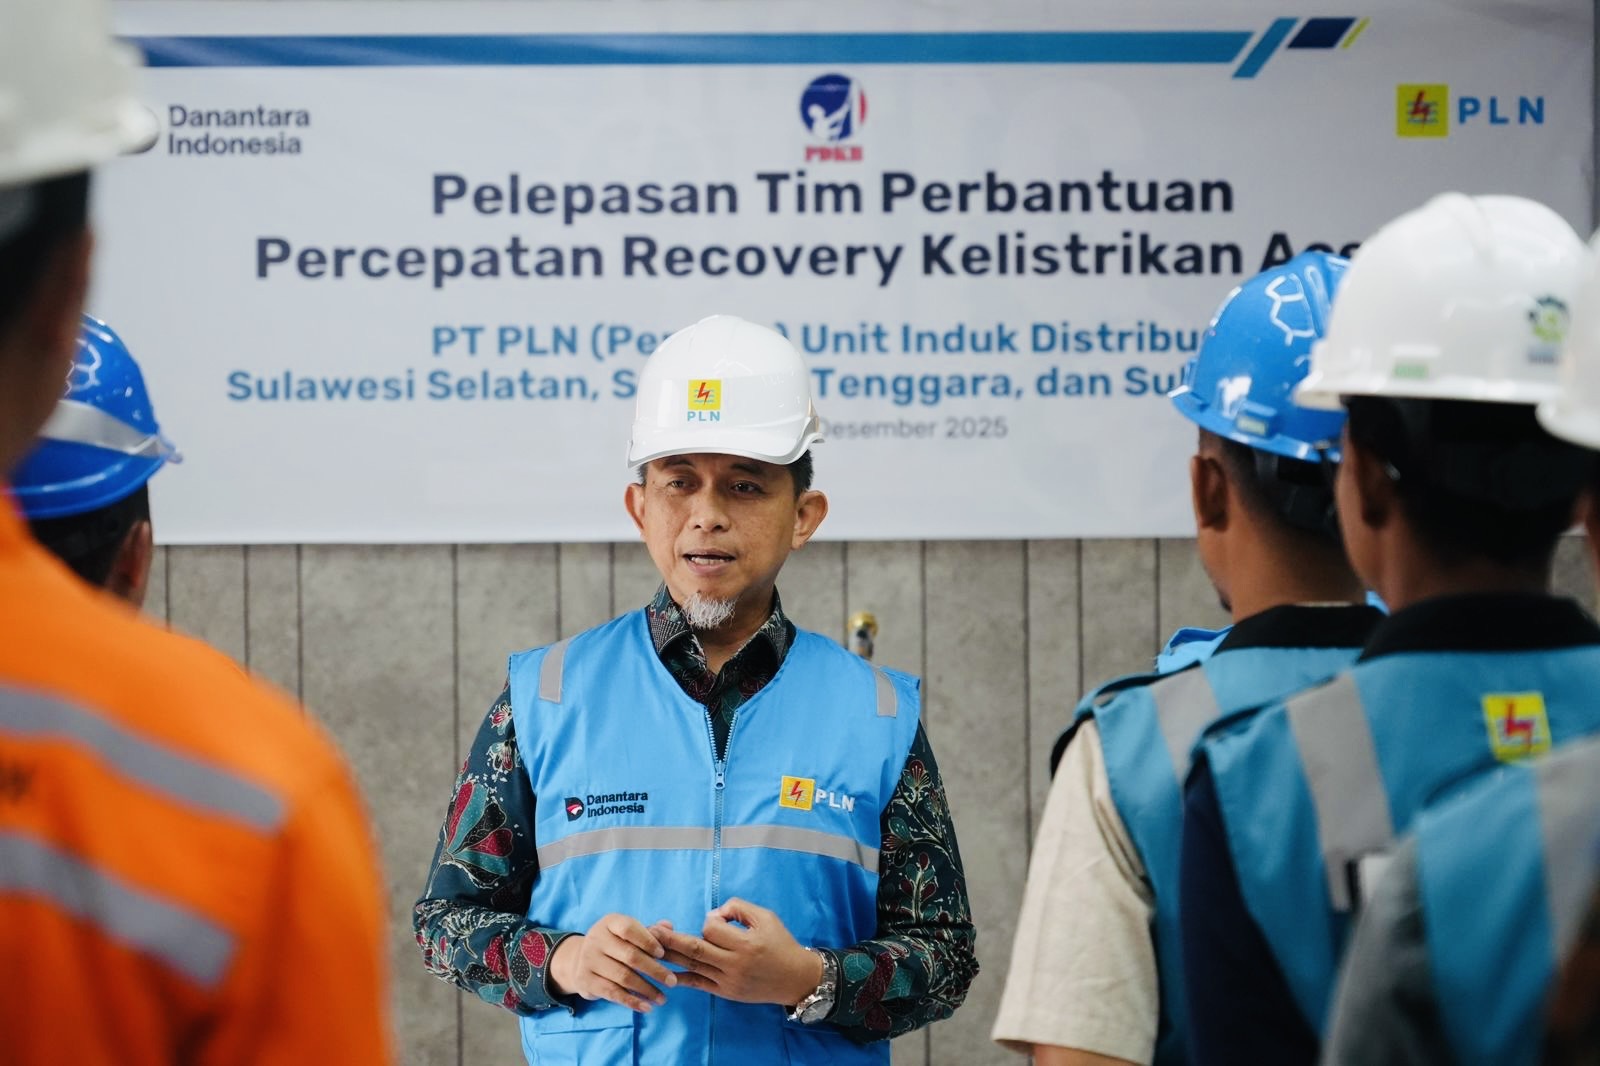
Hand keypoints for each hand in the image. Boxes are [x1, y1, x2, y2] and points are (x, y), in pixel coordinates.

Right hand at [547, 914, 676, 1012]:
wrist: (579, 960)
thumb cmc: (614, 944)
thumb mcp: (628, 933)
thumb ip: (649, 930)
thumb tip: (668, 926)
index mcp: (610, 923)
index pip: (629, 929)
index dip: (648, 941)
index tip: (663, 954)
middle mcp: (596, 939)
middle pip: (630, 956)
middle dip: (654, 970)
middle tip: (672, 981)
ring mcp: (588, 960)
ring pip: (623, 977)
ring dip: (646, 989)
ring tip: (663, 998)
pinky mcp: (585, 980)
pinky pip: (613, 993)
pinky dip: (632, 1001)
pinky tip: (646, 1007)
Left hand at [651, 898, 822, 1005]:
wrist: (795, 978)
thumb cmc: (781, 943)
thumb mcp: (766, 917)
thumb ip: (739, 908)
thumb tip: (713, 914)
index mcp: (746, 943)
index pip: (713, 929)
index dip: (710, 920)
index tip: (717, 919)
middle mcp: (735, 964)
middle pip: (695, 949)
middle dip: (670, 939)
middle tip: (651, 929)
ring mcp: (728, 981)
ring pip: (693, 966)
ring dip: (670, 956)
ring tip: (651, 946)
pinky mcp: (725, 992)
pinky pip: (698, 984)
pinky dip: (681, 978)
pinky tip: (665, 973)